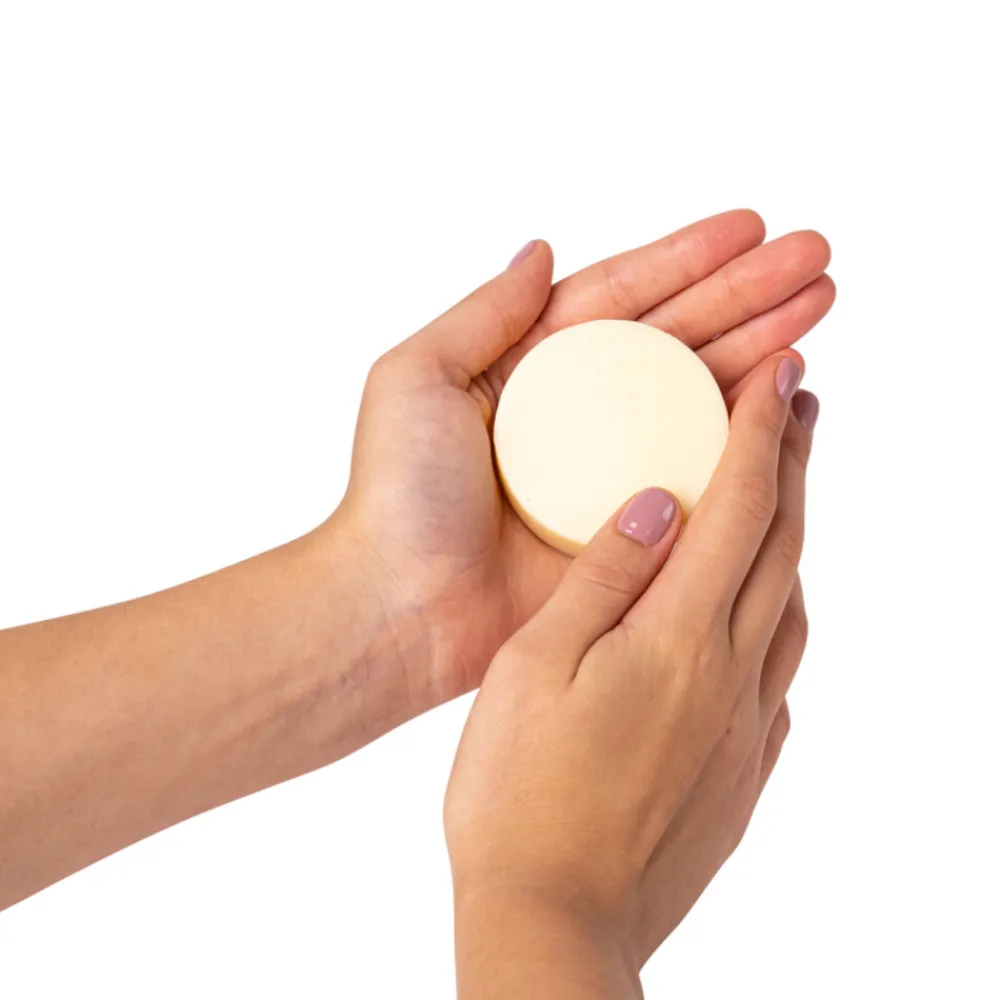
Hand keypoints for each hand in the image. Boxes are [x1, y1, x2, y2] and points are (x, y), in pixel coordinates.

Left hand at [336, 211, 831, 708]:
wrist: (403, 609)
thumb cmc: (396, 496)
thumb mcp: (416, 378)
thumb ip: (482, 313)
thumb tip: (541, 250)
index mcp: (530, 369)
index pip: (621, 300)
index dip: (686, 260)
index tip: (751, 228)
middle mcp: (579, 414)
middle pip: (676, 340)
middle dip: (748, 295)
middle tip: (816, 258)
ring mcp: (612, 471)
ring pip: (700, 399)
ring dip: (763, 350)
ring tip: (820, 308)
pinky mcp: (633, 529)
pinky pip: (701, 476)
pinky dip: (747, 439)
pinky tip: (792, 398)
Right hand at [444, 354, 817, 994]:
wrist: (555, 919)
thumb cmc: (520, 794)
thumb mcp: (534, 665)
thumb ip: (601, 577)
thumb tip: (655, 501)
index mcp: (678, 639)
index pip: (738, 509)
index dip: (761, 433)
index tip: (781, 375)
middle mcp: (731, 676)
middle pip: (782, 547)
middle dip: (795, 464)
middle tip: (799, 403)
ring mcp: (744, 728)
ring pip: (790, 604)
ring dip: (793, 534)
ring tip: (781, 492)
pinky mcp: (740, 770)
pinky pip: (781, 670)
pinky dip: (779, 613)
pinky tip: (760, 611)